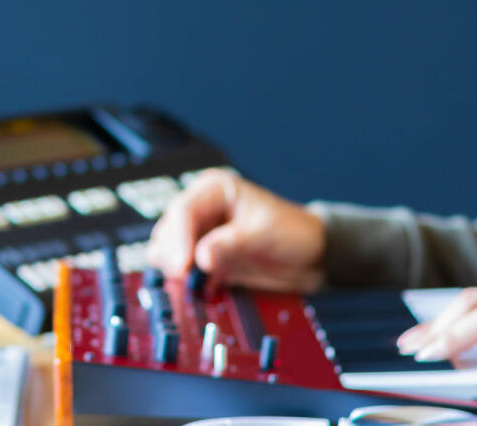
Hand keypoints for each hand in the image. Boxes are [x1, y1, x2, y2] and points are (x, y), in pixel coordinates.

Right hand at [146, 168, 325, 292]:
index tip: (181, 265)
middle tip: (184, 278)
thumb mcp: (265, 235)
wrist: (310, 256)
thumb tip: (202, 257)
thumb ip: (233, 244)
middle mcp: (202, 208)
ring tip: (192, 282)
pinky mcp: (201, 256)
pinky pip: (179, 267)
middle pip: (168, 229)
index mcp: (215, 190)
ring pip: (166, 249)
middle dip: (173, 255)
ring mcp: (199, 232)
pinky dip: (183, 278)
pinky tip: (200, 286)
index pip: (183, 210)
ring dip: (175, 267)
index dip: (177, 239)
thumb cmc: (294, 233)